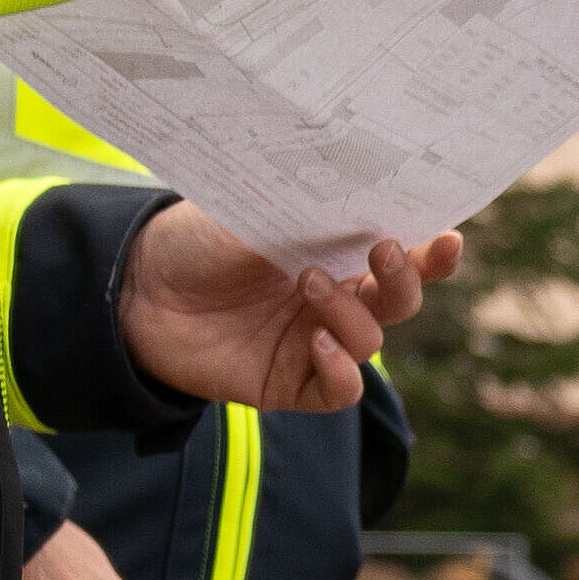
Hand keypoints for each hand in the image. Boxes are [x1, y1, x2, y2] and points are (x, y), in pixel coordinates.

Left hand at [121, 201, 461, 409]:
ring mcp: (311, 343)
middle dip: (403, 278)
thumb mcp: (254, 210)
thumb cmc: (191, 241)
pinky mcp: (288, 385)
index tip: (446, 237)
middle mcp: (331, 299)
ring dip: (352, 313)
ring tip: (307, 287)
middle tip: (381, 248)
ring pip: (371, 340)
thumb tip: (364, 188)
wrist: (132, 287)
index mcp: (332, 252)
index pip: (398, 255)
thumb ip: (310, 211)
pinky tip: (317, 343)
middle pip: (398, 300)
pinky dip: (341, 371)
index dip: (430, 252)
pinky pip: (339, 390)